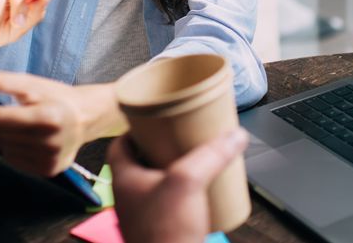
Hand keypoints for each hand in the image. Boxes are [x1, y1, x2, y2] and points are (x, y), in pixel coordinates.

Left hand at [0, 65, 126, 176]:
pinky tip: (18, 136)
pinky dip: (10, 146)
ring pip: (4, 148)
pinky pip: (14, 159)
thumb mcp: (33, 84)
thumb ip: (2, 80)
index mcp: (48, 118)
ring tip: (9, 121)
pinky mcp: (47, 171)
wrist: (87, 117)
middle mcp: (50, 143)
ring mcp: (49, 160)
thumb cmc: (59, 97)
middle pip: (0, 133)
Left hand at [107, 128, 248, 242]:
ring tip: (195, 160)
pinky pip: (168, 204)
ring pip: (156, 183)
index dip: (135, 129)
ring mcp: (144, 214)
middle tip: (180, 137)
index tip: (153, 120)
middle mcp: (130, 197)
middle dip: (161, 148)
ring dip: (173, 170)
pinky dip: (181, 194)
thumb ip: (211, 155)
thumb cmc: (164, 235)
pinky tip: (200, 191)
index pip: (119, 144)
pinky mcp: (161, 228)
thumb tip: (233, 136)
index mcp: (124, 179)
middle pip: (141, 161)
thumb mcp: (188, 182)